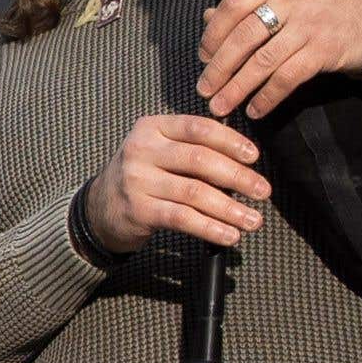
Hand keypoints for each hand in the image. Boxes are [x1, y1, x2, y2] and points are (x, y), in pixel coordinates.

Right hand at [84, 111, 266, 257]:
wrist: (99, 208)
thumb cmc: (143, 176)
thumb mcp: (160, 151)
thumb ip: (193, 149)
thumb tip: (243, 163)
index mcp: (152, 127)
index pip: (198, 129)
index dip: (230, 141)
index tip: (254, 157)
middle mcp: (142, 149)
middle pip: (199, 160)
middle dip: (237, 176)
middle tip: (262, 191)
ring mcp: (137, 180)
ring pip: (194, 193)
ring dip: (229, 208)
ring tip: (252, 220)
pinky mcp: (138, 210)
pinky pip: (182, 218)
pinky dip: (210, 228)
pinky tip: (229, 235)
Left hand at [195, 0, 361, 121]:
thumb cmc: (327, 3)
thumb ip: (251, 3)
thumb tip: (208, 18)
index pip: (233, 5)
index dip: (213, 34)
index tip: (203, 56)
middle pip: (243, 36)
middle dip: (219, 67)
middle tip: (205, 89)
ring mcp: (309, 24)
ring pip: (262, 61)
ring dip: (237, 88)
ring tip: (221, 105)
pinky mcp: (324, 50)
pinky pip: (287, 78)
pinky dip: (268, 97)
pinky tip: (255, 109)